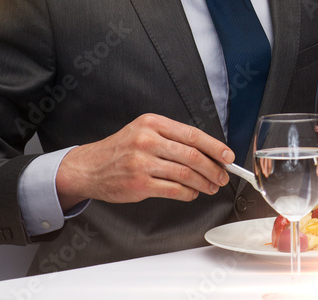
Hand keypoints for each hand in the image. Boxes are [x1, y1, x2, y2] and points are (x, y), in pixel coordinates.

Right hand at [56, 113, 231, 209]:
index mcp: (153, 123)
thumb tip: (207, 151)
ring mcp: (142, 163)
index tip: (228, 156)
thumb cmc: (120, 150)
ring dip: (204, 183)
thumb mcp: (144, 131)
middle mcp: (148, 140)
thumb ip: (172, 138)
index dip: (215, 147)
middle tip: (222, 176)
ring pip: (185, 174)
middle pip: (192, 155)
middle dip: (213, 168)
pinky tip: (192, 193)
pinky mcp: (138, 184)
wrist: (89, 167)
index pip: (193, 135)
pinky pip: (173, 190)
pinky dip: (188, 194)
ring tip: (211, 186)